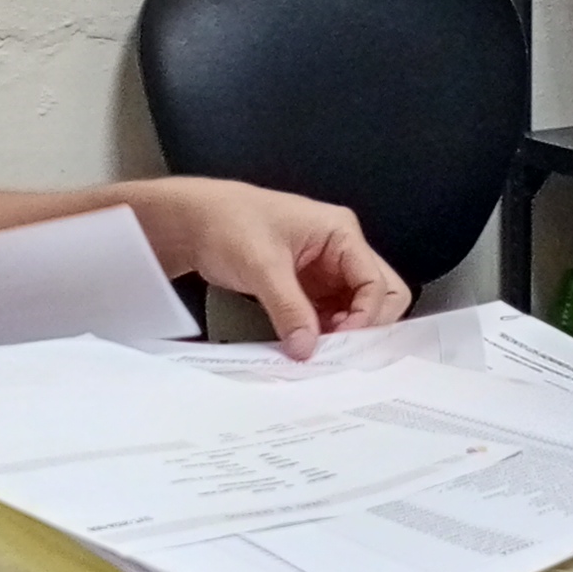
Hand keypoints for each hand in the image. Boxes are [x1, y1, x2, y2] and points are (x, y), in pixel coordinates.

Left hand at [129, 178, 408, 355]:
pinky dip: (323, 333)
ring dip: (343, 333)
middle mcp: (341, 251)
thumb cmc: (228, 222)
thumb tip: (307, 347)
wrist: (194, 223)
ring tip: (317, 349)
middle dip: (364, 324)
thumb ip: (289, 308)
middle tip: (338, 347)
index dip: (366, 315)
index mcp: (340, 232)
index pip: (376, 282)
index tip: (341, 341)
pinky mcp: (309, 287)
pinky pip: (330, 315)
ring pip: (356, 310)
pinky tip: (306, 344)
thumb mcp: (262, 266)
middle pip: (378, 295)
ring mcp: (326, 270)